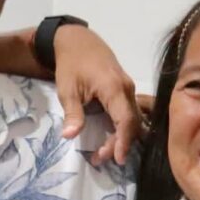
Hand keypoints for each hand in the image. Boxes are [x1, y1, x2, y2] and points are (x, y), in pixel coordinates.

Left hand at [51, 24, 142, 164]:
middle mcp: (127, 88)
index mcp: (114, 87)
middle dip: (119, 144)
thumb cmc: (71, 64)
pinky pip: (129, 111)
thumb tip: (70, 136)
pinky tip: (110, 137)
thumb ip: (72, 113)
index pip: (125, 119)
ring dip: (121, 136)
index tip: (116, 159)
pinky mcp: (125, 89)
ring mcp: (128, 88)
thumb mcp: (67, 89)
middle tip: (99, 158)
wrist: (77, 40)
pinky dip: (122, 126)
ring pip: (133, 118)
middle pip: (131, 122)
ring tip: (102, 152)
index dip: (123, 141)